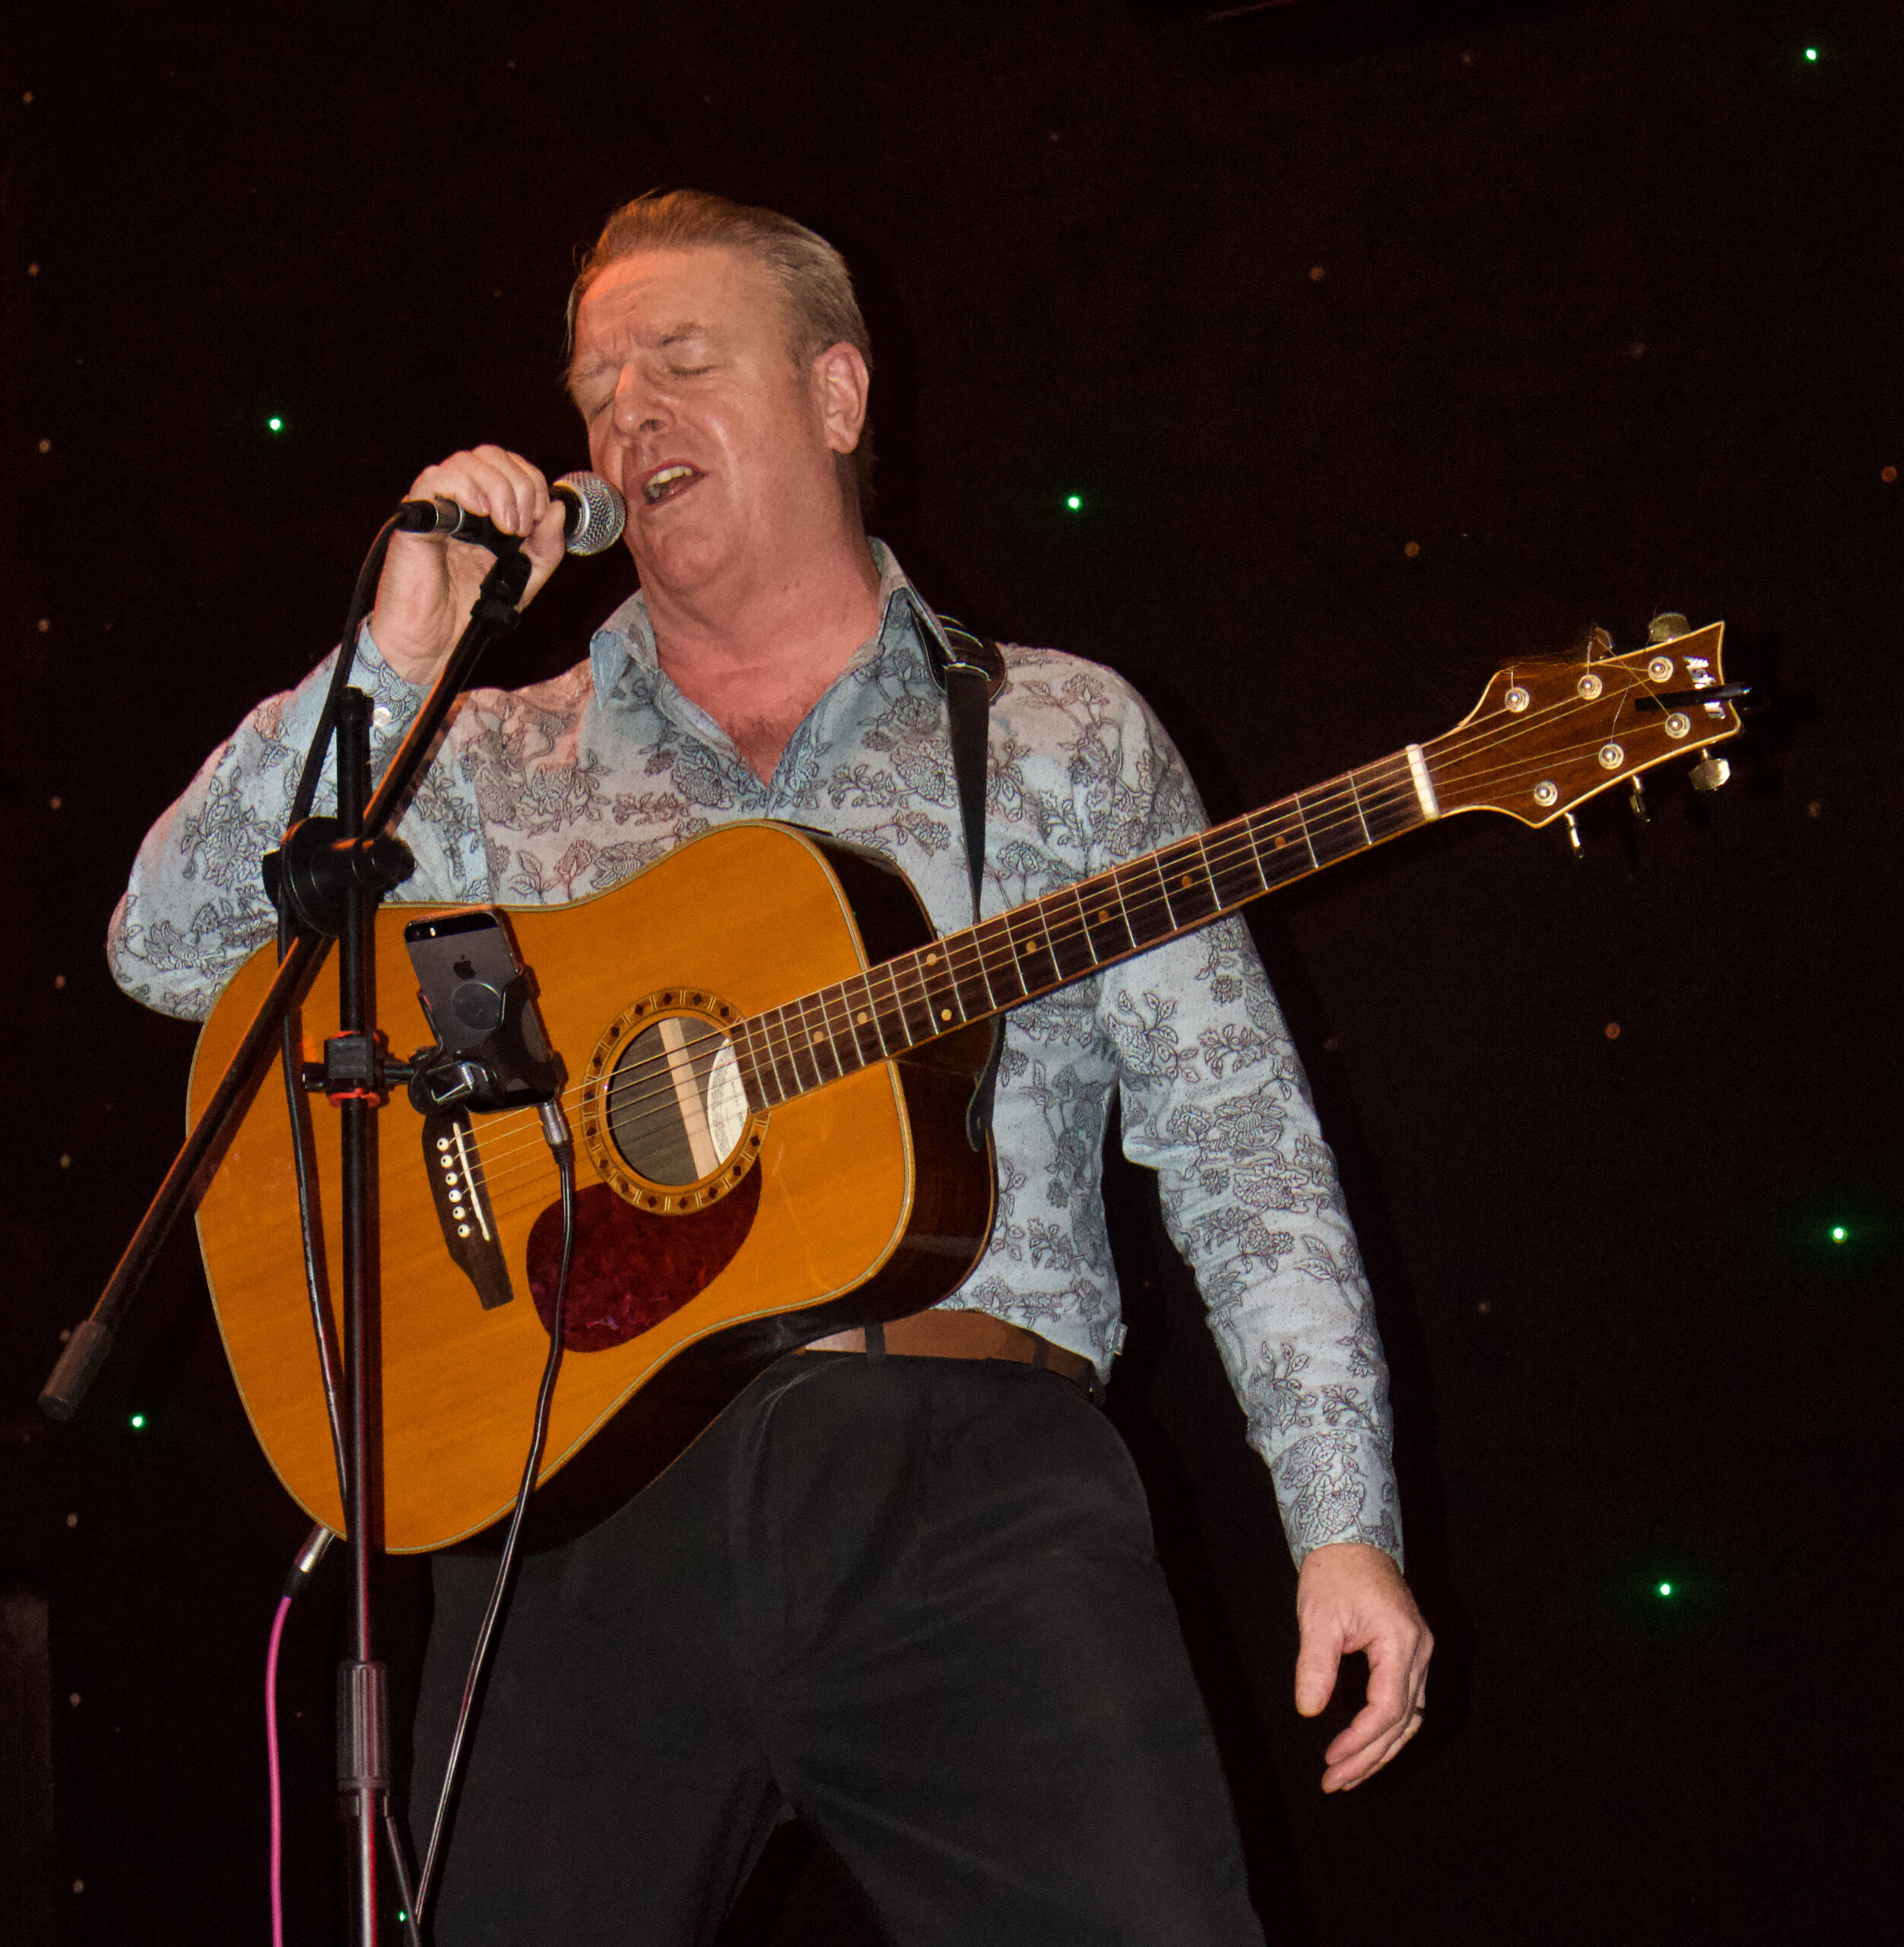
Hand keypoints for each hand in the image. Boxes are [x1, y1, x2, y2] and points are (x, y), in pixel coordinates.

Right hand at [369, 446, 571, 683]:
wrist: (435, 640)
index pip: (509, 465)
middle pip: (490, 455)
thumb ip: (547, 546)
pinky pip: (434, 479)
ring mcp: (436, 506)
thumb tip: (558, 508)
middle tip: (522, 526)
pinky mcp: (414, 517)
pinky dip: (464, 489)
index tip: (539, 518)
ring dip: (497, 489)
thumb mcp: (526, 577)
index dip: (532, 481)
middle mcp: (460, 500)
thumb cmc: (470, 609)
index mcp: (485, 508)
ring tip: (504, 528)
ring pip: (466, 462)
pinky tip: (478, 515)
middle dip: (519, 485)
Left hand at [1293, 1540, 1432, 1792]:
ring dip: (1381, 1749)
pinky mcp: (1411, 1652)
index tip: (1332, 1759)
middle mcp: (1419, 1651)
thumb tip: (1308, 1710)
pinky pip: (1407, 1701)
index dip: (1360, 1739)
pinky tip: (1367, 1746)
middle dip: (1369, 1756)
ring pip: (1410, 1716)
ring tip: (1349, 1774)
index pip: (1388, 1707)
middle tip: (1335, 1781)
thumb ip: (1315, 1665)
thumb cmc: (1334, 1572)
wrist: (1352, 1539)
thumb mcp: (1318, 1617)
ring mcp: (1419, 1652)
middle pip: (1403, 1720)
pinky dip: (1388, 1728)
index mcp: (1400, 1641)